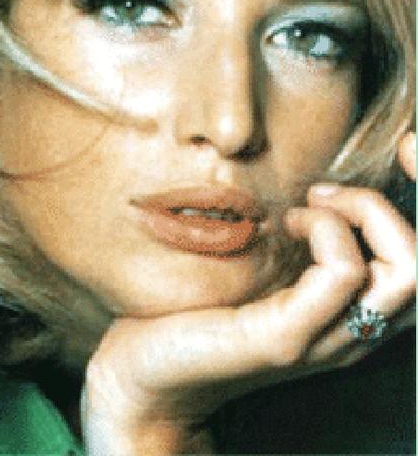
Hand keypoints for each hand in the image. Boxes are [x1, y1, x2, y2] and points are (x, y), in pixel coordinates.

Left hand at [81, 132, 415, 454]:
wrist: (146, 370)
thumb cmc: (196, 309)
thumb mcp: (258, 269)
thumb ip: (294, 245)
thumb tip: (313, 187)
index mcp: (347, 314)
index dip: (408, 206)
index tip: (376, 168)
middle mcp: (351, 332)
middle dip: (384, 206)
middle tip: (323, 195)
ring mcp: (324, 338)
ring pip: (406, 270)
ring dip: (359, 214)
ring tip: (302, 211)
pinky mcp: (285, 337)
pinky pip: (342, 271)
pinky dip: (323, 230)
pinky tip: (286, 225)